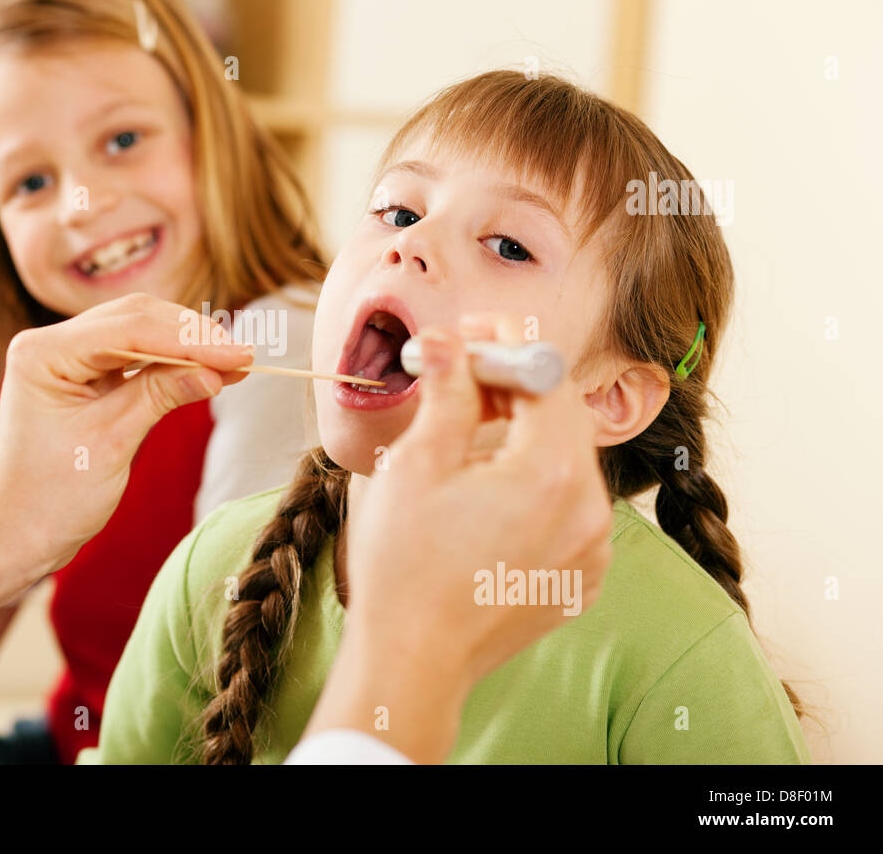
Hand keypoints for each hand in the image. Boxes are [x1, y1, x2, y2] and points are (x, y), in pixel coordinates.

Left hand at [0, 294, 252, 631]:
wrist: (15, 537)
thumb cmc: (50, 499)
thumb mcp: (111, 442)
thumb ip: (160, 395)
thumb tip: (217, 370)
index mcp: (43, 352)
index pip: (129, 328)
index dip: (190, 339)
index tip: (240, 354)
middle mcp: (50, 344)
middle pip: (135, 319)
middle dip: (192, 336)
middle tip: (245, 356)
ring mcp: (65, 358)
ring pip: (139, 333)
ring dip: (187, 347)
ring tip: (236, 364)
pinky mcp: (82, 376)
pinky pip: (134, 357)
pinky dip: (171, 364)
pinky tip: (208, 372)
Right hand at [306, 315, 612, 762]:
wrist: (412, 661)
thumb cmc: (404, 567)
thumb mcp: (416, 464)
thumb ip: (447, 392)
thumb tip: (450, 341)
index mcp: (551, 475)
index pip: (545, 378)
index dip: (506, 347)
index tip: (469, 335)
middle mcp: (589, 511)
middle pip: (562, 417)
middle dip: (514, 386)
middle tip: (462, 371)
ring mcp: (591, 549)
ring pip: (566, 461)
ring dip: (522, 433)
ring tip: (465, 432)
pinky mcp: (580, 577)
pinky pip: (568, 508)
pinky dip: (533, 484)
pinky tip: (484, 488)